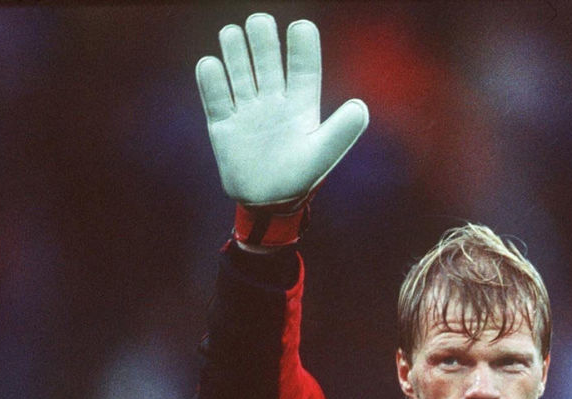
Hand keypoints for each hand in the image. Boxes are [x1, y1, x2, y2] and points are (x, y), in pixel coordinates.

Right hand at [196, 13, 367, 207]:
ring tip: (233, 34)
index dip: (302, 46)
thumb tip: (361, 107)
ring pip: (239, 70)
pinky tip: (211, 66)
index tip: (301, 26)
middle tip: (260, 22)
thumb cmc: (299, 178)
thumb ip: (341, 132)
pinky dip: (211, 80)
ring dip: (235, 51)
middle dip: (262, 39)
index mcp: (300, 104)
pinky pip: (214, 96)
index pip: (303, 68)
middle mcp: (273, 100)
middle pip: (266, 60)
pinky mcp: (223, 123)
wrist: (267, 203)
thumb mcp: (322, 155)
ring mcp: (247, 109)